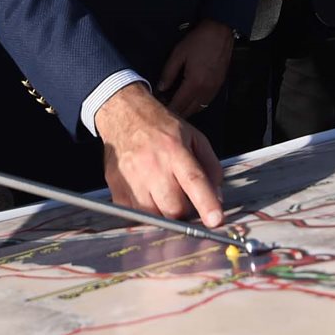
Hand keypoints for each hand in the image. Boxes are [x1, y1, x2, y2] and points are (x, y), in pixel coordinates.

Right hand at [95, 84, 223, 224]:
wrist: (123, 114)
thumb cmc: (161, 127)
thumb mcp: (194, 137)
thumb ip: (210, 166)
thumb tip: (217, 196)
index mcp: (174, 149)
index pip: (194, 181)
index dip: (206, 203)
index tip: (216, 220)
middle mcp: (152, 165)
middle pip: (173, 208)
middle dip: (184, 212)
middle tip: (185, 200)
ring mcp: (131, 178)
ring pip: (154, 216)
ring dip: (164, 213)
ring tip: (165, 194)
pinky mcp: (117, 188)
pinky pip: (135, 215)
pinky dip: (146, 212)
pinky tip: (149, 195)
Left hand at [159, 19, 233, 117]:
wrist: (220, 31)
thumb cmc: (198, 41)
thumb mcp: (178, 54)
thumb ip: (168, 73)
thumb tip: (161, 88)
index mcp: (194, 83)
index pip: (179, 104)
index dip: (168, 109)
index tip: (158, 110)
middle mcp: (205, 90)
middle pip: (189, 110)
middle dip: (176, 112)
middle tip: (164, 108)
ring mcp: (214, 89)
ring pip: (198, 108)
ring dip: (187, 110)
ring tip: (175, 105)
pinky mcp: (219, 85)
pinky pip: (206, 102)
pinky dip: (196, 105)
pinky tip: (189, 100)